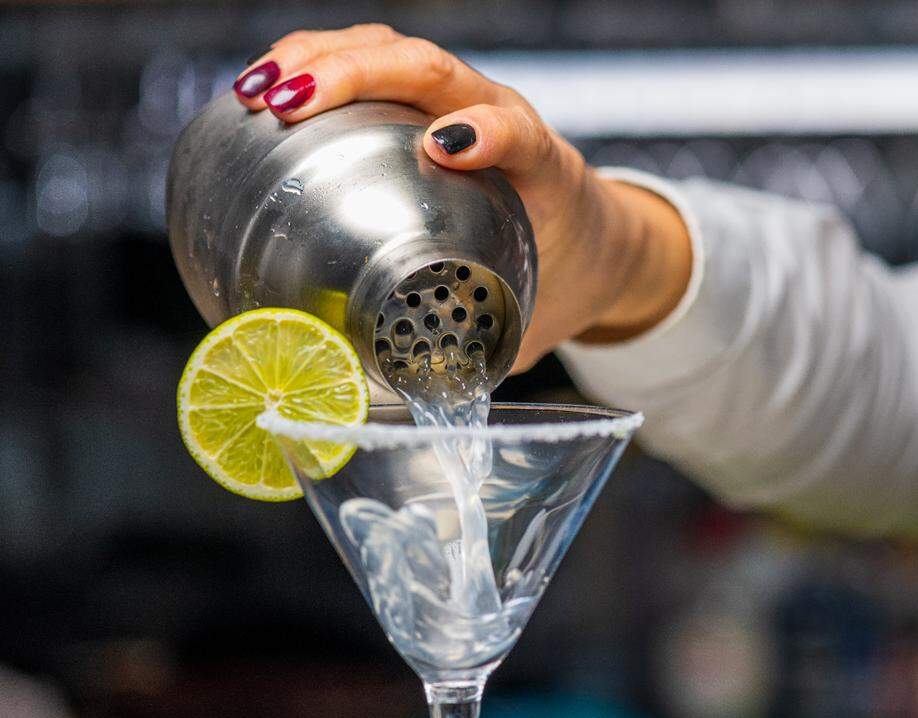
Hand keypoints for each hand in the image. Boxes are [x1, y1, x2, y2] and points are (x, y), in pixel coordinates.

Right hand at [233, 24, 690, 370]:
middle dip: (356, 75)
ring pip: (392, 51)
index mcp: (540, 170)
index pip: (520, 131)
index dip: (487, 129)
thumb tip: (426, 402)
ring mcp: (461, 100)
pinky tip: (267, 91)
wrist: (594, 239)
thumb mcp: (538, 314)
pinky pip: (374, 66)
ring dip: (321, 59)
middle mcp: (500, 117)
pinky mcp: (427, 104)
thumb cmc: (563, 273)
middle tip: (286, 106)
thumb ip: (490, 351)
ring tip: (258, 92)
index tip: (442, 148)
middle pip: (431, 68)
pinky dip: (318, 66)